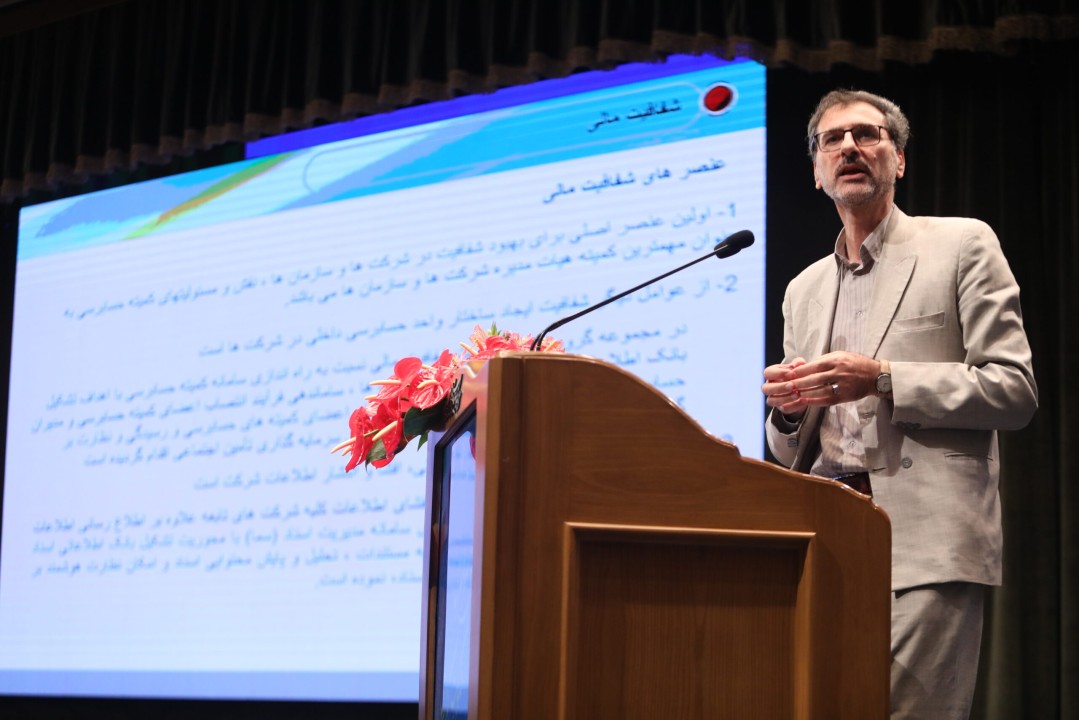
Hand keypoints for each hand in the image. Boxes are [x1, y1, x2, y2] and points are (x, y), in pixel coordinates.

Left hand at [762, 351, 879, 413]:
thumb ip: (823, 361)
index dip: (799, 371)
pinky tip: (804, 402)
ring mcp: (843, 385)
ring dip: (804, 394)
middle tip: (785, 387)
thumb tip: (804, 366)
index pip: (813, 366)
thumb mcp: (840, 355)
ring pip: (819, 391)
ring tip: (791, 396)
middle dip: (798, 383)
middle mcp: (839, 372)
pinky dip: (815, 401)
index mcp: (835, 360)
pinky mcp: (845, 396)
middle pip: (814, 379)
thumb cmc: (854, 363)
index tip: (787, 375)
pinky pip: (827, 399)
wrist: (875, 375)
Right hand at [762, 357, 807, 417]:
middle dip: (779, 387)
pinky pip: (784, 409)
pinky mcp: (781, 407)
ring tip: (798, 394)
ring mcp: (773, 398)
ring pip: (772, 401)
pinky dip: (794, 406)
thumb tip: (800, 363)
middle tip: (792, 386)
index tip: (792, 373)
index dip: (778, 373)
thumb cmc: (797, 374)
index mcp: (771, 374)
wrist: (802, 387)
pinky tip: (804, 401)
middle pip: (766, 389)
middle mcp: (769, 387)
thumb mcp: (798, 367)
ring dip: (785, 398)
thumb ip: (798, 363)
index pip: (767, 373)